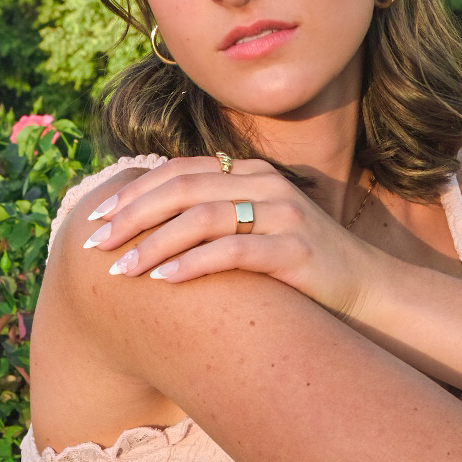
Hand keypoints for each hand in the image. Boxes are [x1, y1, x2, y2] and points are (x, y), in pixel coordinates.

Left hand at [78, 156, 380, 319]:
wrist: (366, 290)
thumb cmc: (296, 266)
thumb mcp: (253, 229)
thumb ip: (212, 217)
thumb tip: (143, 226)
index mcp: (249, 173)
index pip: (180, 171)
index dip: (133, 192)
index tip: (96, 217)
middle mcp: (265, 184)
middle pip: (183, 189)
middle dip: (132, 216)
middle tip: (95, 244)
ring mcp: (283, 214)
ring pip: (203, 218)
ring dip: (154, 243)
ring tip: (121, 269)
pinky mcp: (296, 249)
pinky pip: (234, 251)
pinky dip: (193, 264)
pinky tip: (163, 281)